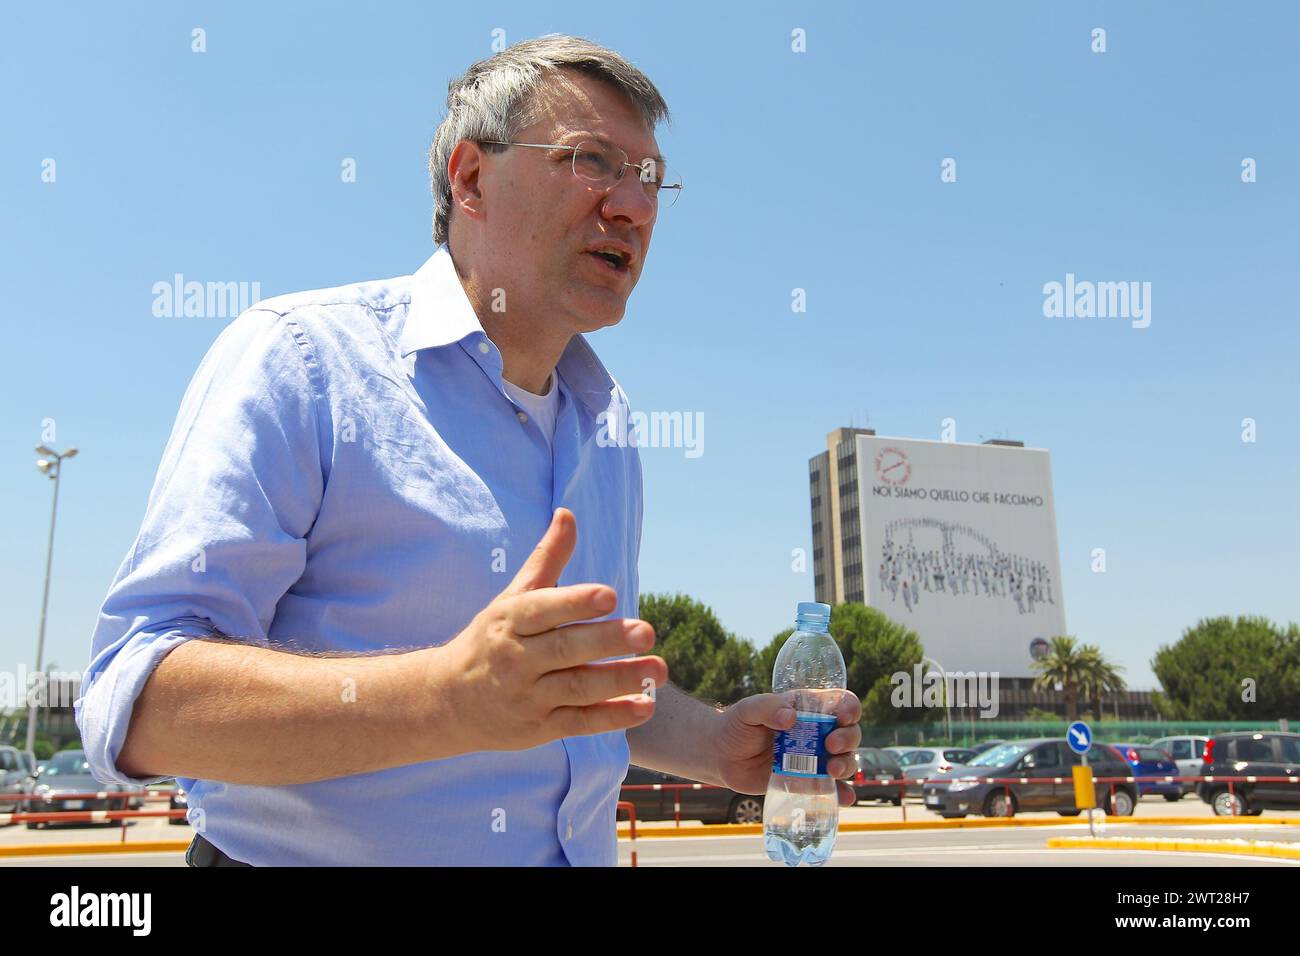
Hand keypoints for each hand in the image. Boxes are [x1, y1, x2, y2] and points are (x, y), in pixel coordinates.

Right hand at [435, 507, 667, 751]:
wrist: (446, 701)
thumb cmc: (491, 639)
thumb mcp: (512, 598)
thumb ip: (546, 559)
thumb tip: (568, 514)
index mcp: (510, 621)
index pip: (544, 610)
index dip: (575, 602)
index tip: (610, 595)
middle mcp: (517, 658)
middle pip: (566, 649)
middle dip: (607, 641)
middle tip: (647, 631)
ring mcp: (528, 696)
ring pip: (577, 688)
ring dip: (620, 680)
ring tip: (659, 669)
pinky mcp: (539, 728)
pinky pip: (579, 722)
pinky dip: (612, 717)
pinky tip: (645, 706)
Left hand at [712, 691, 861, 806]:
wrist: (721, 756)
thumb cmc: (736, 726)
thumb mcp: (748, 710)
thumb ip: (767, 708)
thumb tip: (790, 716)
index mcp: (808, 709)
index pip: (839, 703)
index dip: (848, 707)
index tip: (842, 717)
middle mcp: (818, 733)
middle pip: (849, 733)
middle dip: (848, 738)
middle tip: (831, 745)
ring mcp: (815, 759)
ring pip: (845, 760)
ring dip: (847, 765)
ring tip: (832, 770)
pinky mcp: (808, 782)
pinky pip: (832, 789)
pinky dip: (843, 793)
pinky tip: (844, 797)